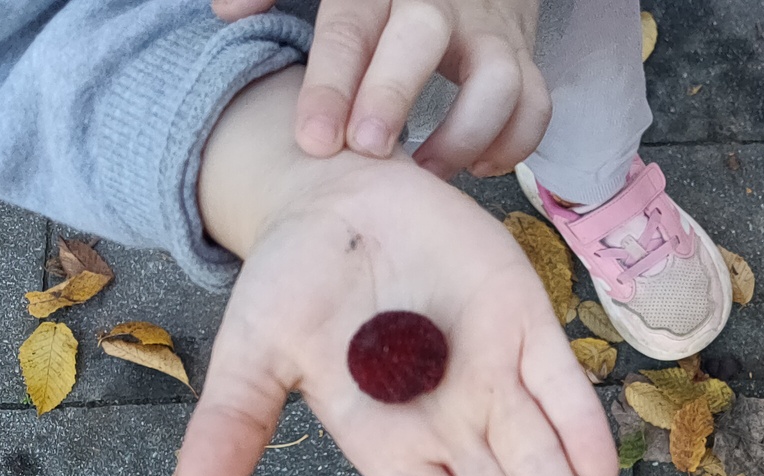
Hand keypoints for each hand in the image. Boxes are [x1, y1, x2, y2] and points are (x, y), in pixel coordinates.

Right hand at [183, 69, 615, 475]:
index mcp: (387, 438)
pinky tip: (598, 471)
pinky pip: (559, 378)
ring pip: (539, 459)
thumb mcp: (254, 347)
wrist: (336, 194)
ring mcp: (492, 370)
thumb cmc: (296, 282)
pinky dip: (579, 420)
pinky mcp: (523, 317)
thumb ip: (237, 417)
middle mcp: (449, 418)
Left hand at [213, 0, 548, 178]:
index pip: (350, 27)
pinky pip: (537, 104)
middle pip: (422, 39)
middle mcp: (441, 4)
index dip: (331, 84)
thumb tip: (226, 12)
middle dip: (394, 95)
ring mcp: (490, 31)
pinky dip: (514, 142)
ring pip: (499, 77)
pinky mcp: (524, 58)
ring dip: (466, 133)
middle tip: (367, 151)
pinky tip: (476, 167)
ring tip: (427, 172)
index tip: (313, 140)